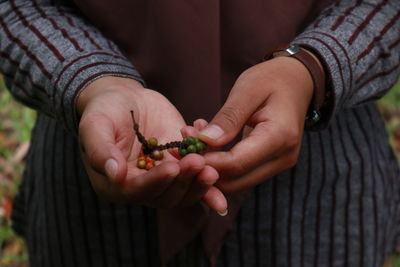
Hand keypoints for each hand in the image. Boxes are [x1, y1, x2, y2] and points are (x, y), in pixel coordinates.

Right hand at [77, 76, 226, 212]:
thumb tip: (113, 174)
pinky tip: (216, 161)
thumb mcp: (95, 125)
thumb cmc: (104, 110)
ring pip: (186, 191)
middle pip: (167, 196)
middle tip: (197, 162)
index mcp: (116, 184)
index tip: (171, 168)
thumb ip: (100, 150)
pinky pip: (198, 175)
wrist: (124, 99)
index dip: (155, 182)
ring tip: (208, 163)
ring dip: (200, 182)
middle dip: (183, 181)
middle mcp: (142, 187)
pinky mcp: (181, 164)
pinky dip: (210, 174)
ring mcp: (164, 176)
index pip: (137, 191)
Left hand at [192, 56, 315, 192]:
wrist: (297, 82)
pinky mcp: (271, 164)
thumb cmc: (272, 79)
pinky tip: (207, 142)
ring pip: (236, 181)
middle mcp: (283, 157)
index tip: (182, 151)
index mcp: (280, 136)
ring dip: (211, 166)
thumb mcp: (247, 90)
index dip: (207, 162)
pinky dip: (221, 163)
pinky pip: (241, 172)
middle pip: (236, 181)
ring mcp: (279, 164)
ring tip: (192, 139)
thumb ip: (228, 118)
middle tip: (182, 146)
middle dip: (205, 168)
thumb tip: (204, 142)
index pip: (237, 163)